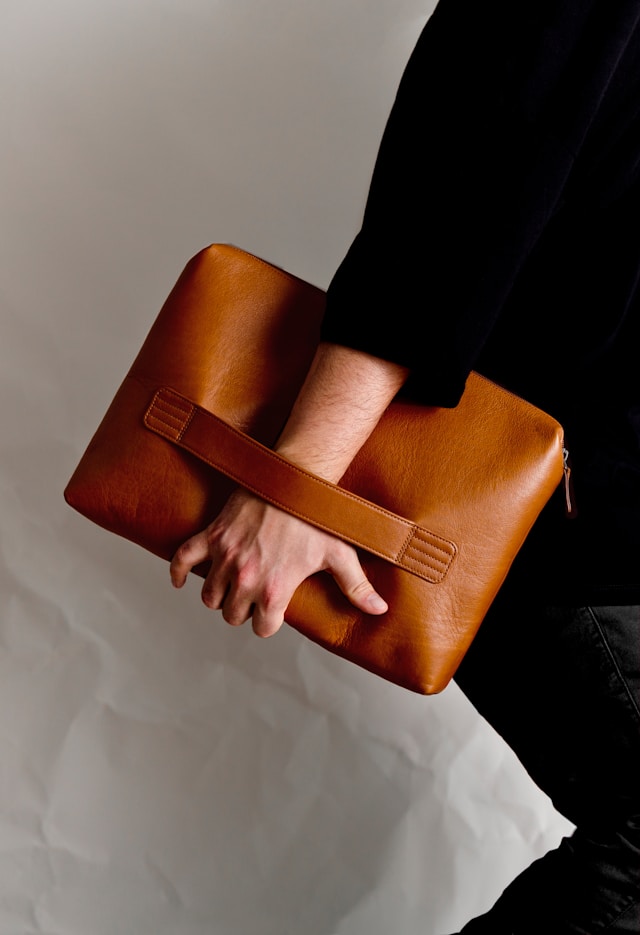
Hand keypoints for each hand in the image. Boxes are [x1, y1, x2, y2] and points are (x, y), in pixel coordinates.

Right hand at [169, 487, 387, 636]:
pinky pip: (182, 560)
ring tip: (233, 587)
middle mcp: (246, 578)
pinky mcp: (212, 536)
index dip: (269, 623)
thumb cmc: (317, 517)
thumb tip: (379, 611)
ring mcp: (225, 557)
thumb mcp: (340, 555)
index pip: (262, 629)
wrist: (293, 478)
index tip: (275, 612)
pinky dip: (178, 573)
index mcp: (275, 589)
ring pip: (209, 597)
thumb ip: (357, 588)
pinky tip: (183, 582)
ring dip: (219, 596)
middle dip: (244, 611)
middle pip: (232, 615)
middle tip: (255, 597)